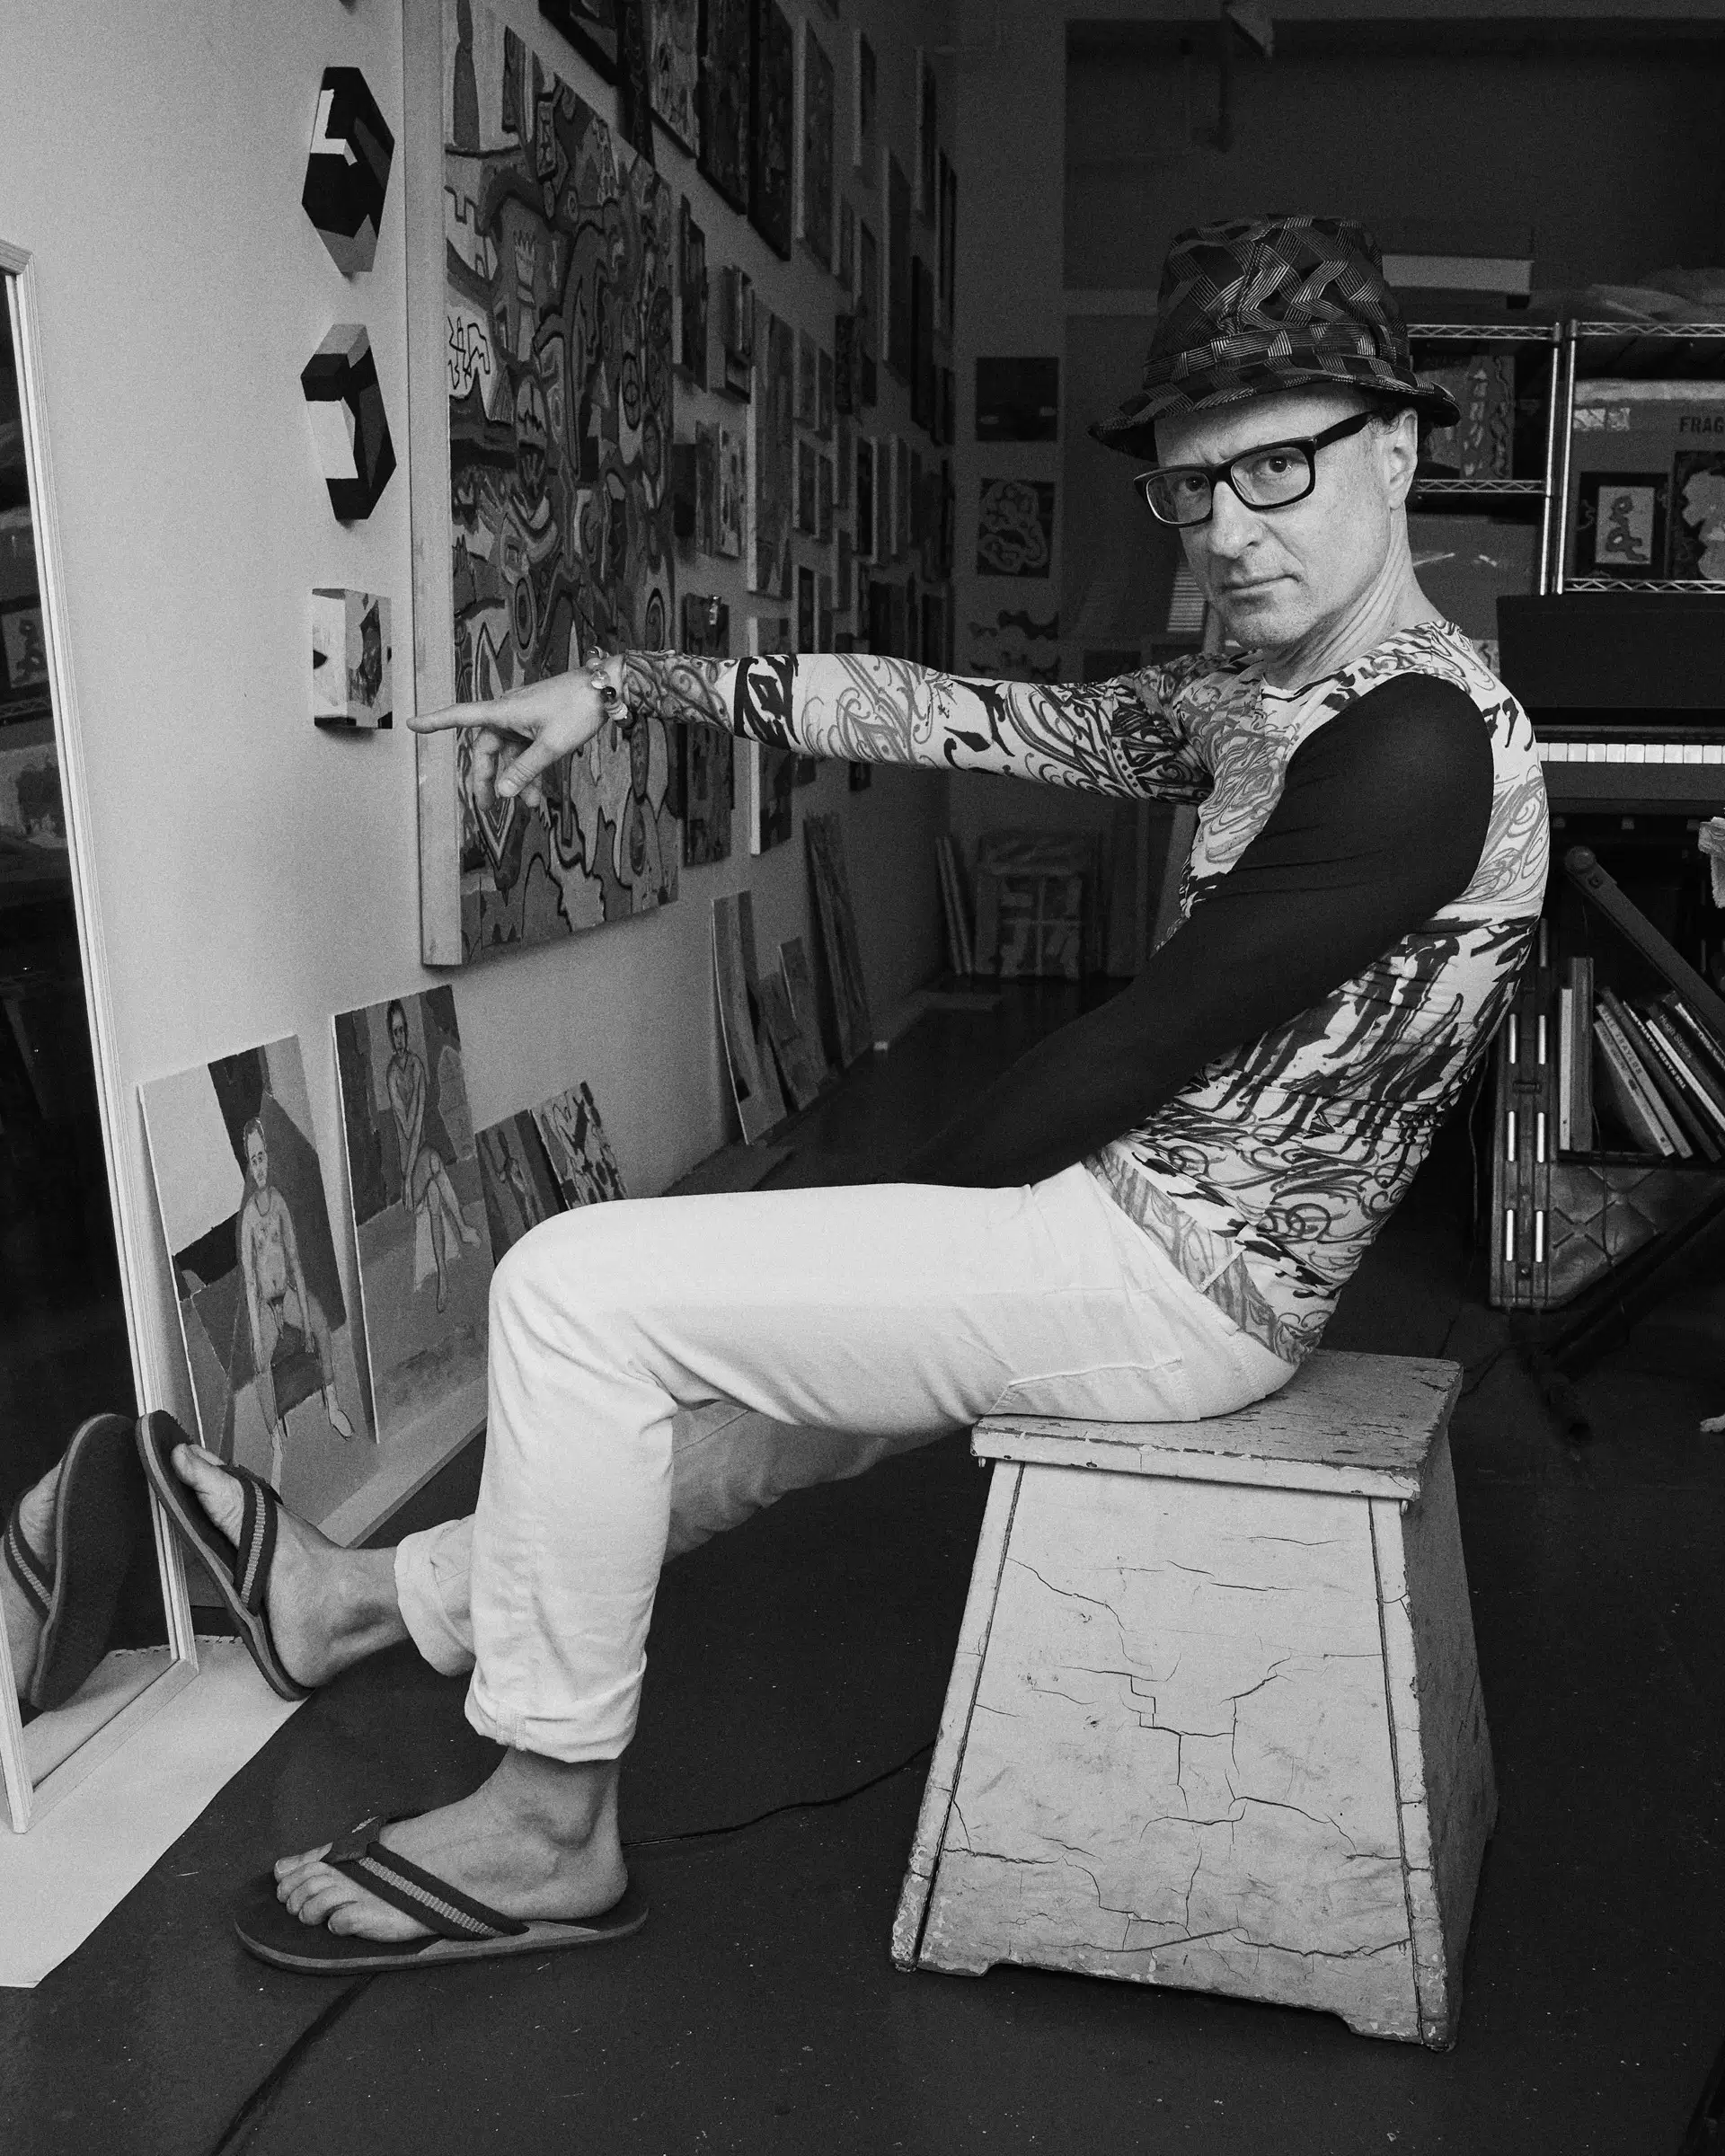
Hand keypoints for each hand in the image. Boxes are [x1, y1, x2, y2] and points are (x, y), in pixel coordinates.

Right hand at [408, 656, 623, 811]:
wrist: (606, 687)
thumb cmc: (577, 709)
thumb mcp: (551, 745)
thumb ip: (525, 770)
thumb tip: (501, 793)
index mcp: (504, 712)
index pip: (460, 716)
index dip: (434, 722)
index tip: (410, 725)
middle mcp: (508, 713)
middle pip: (486, 748)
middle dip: (486, 778)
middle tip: (487, 809)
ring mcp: (524, 719)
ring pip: (509, 754)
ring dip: (515, 779)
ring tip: (528, 806)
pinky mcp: (539, 724)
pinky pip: (527, 750)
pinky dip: (530, 770)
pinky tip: (539, 794)